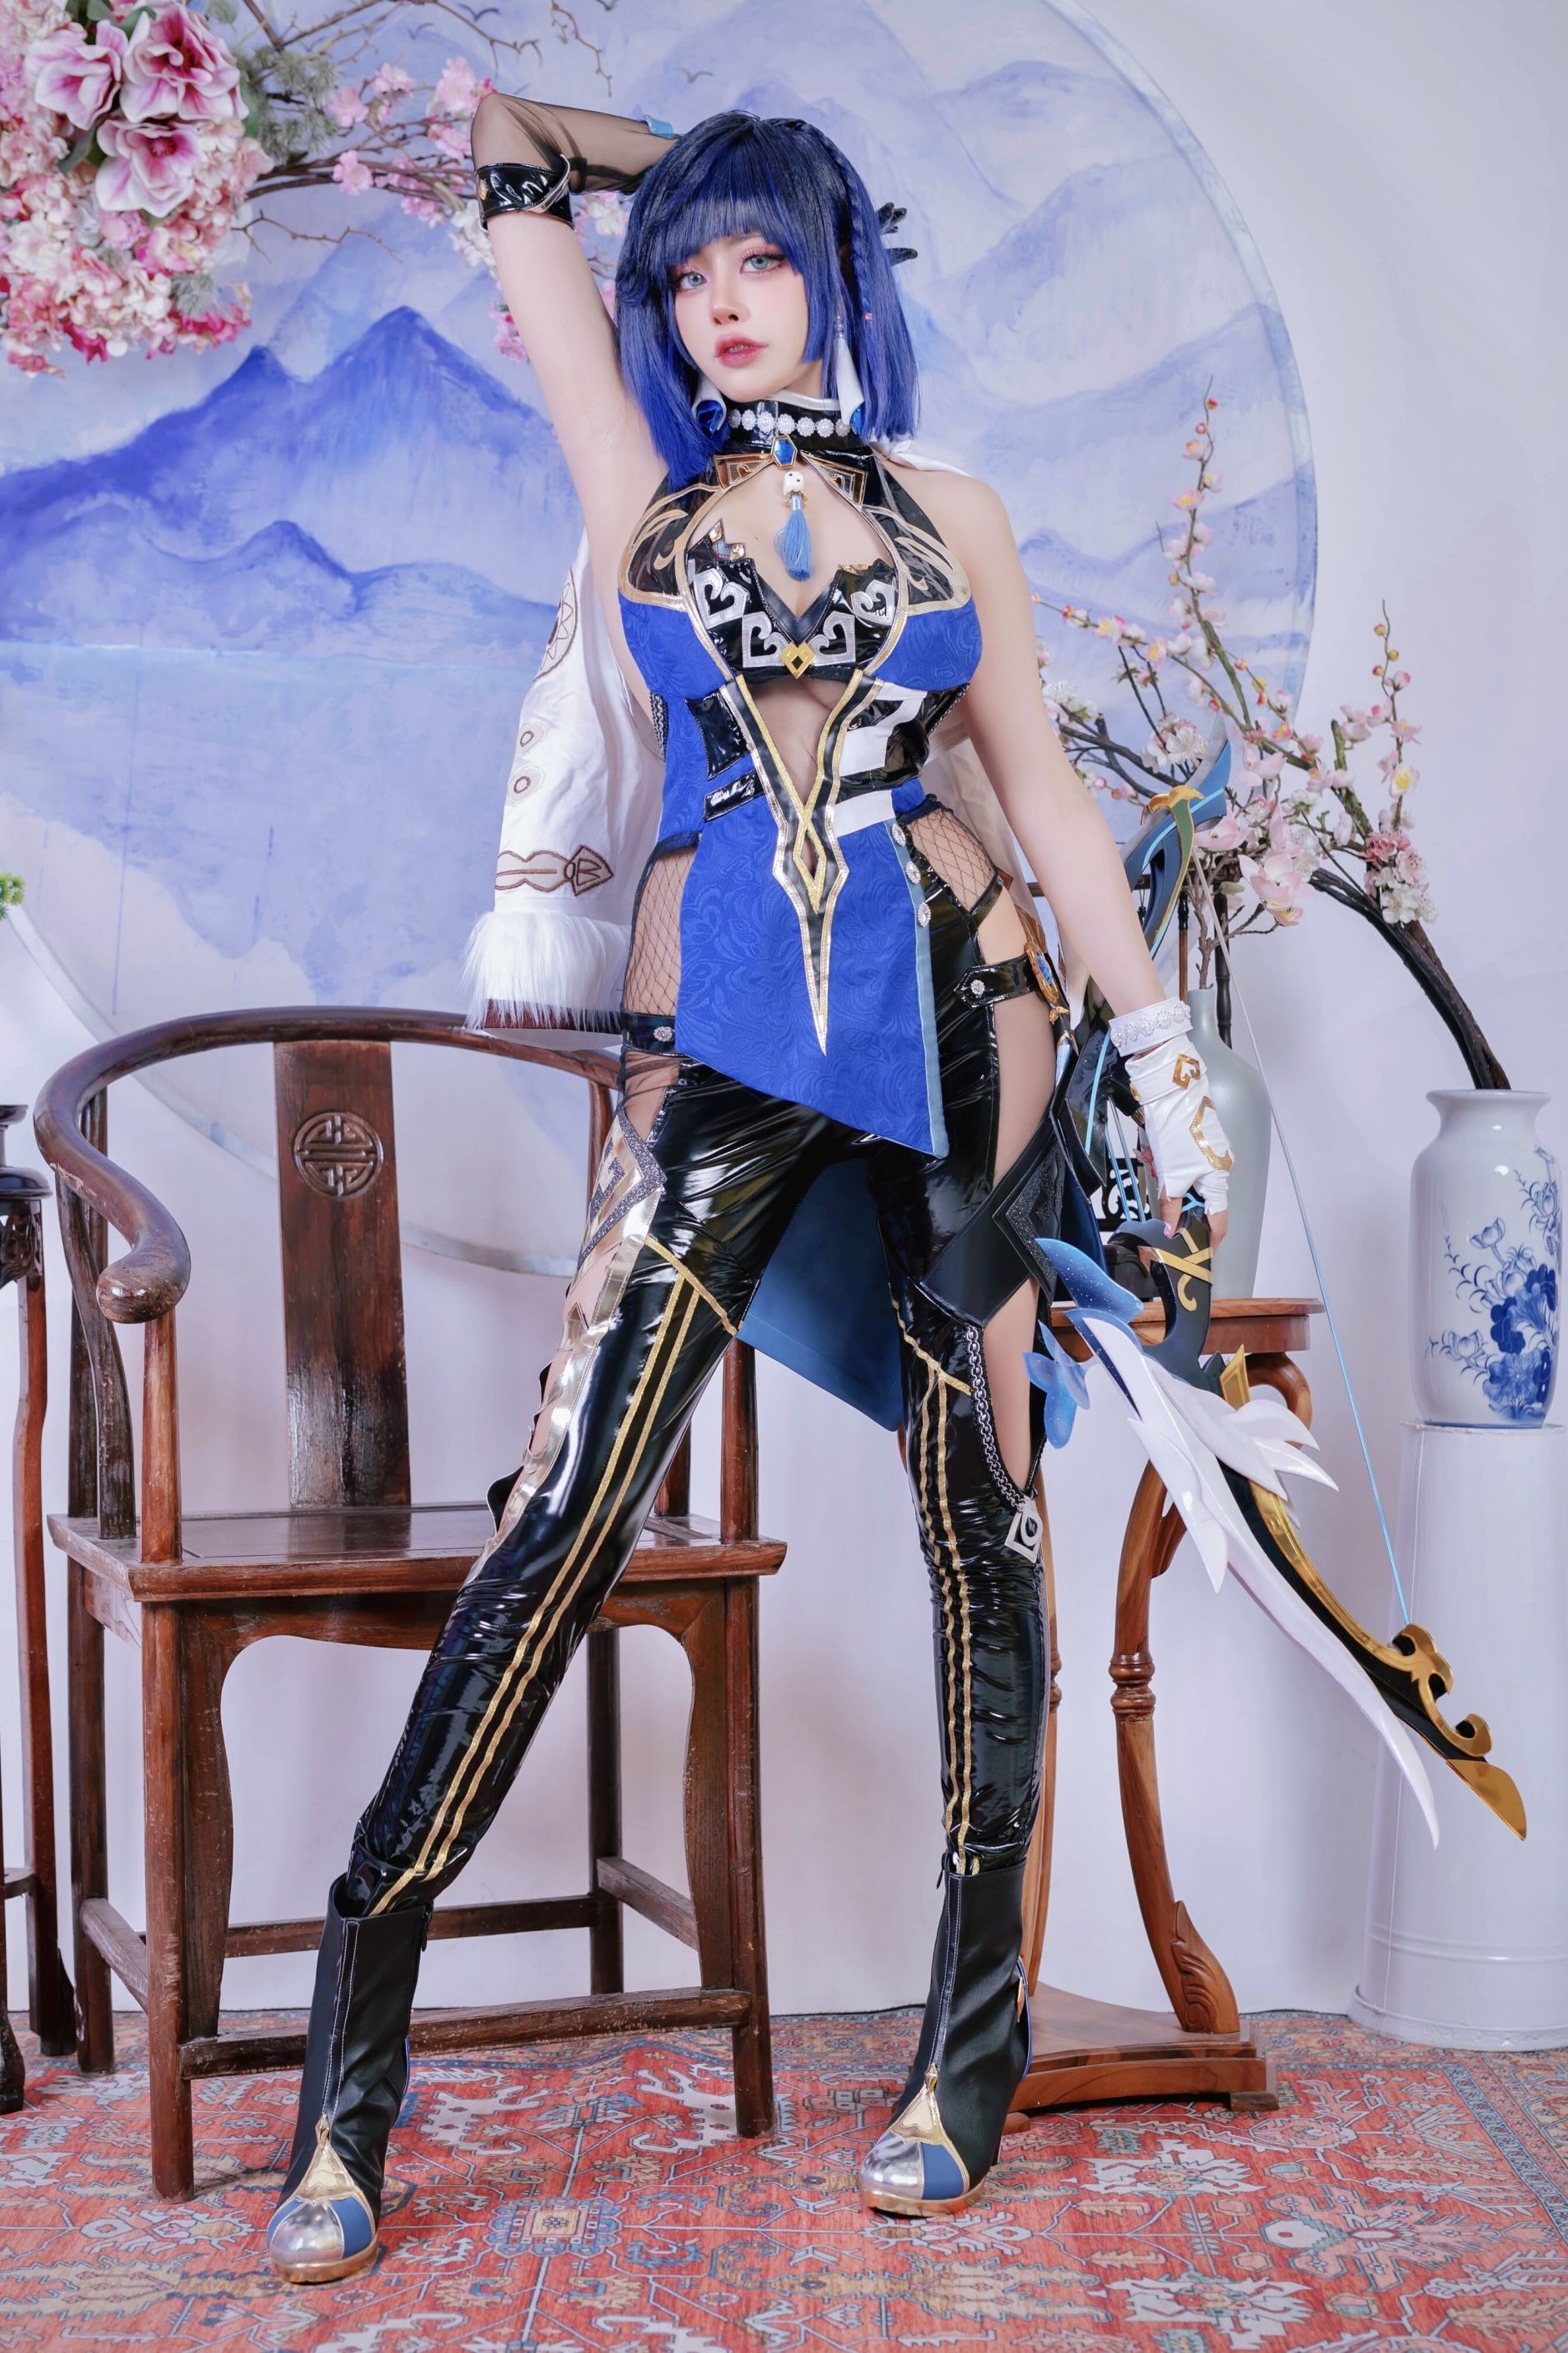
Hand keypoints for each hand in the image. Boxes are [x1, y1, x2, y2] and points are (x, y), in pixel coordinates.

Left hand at [1123, 1033, 1234, 1238]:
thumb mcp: (1171, 1175)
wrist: (1173, 1090)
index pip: (1219, 1219)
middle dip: (1172, 1195)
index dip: (1209, 1238)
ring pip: (1183, 1176)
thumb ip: (1171, 1206)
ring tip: (1151, 1159)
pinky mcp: (1196, 1140)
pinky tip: (1151, 1150)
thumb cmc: (1177, 1132)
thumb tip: (1171, 1231)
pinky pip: (1179, 1160)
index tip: (1200, 1252)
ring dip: (1164, 1174)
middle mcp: (1220, 1166)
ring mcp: (1208, 1152)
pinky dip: (1165, 1159)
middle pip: (1196, 1196)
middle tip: (1157, 1185)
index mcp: (1219, 1178)